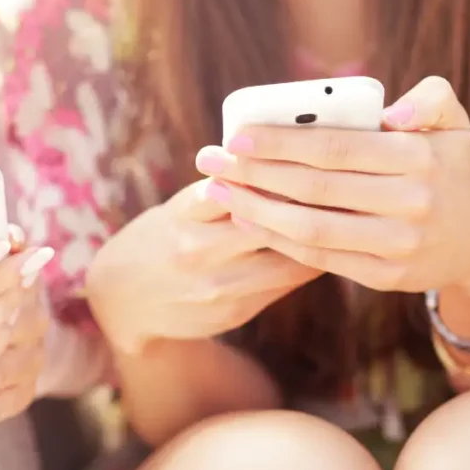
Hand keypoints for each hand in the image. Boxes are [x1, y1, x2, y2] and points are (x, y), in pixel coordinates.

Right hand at [85, 178, 322, 353]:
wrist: (123, 302)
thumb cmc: (161, 239)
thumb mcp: (179, 208)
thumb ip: (222, 190)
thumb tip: (286, 164)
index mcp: (182, 213)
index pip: (232, 183)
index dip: (273, 172)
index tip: (308, 158)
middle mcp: (197, 250)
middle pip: (267, 221)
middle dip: (305, 204)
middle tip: (344, 185)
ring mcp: (217, 286)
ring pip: (285, 257)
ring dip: (318, 237)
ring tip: (346, 217)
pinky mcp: (234, 312)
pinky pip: (284, 285)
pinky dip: (307, 264)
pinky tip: (328, 249)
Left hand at [194, 76, 469, 295]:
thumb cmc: (453, 168)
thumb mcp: (456, 121)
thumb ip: (430, 97)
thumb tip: (389, 112)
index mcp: (419, 158)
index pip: (335, 148)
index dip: (282, 143)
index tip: (238, 135)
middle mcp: (410, 203)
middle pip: (315, 189)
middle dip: (256, 174)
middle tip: (212, 162)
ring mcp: (398, 245)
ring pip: (312, 229)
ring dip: (258, 211)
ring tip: (221, 193)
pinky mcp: (385, 277)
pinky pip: (321, 259)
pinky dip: (280, 241)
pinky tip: (250, 222)